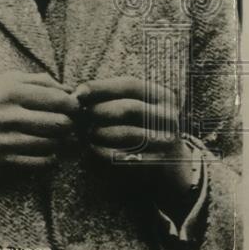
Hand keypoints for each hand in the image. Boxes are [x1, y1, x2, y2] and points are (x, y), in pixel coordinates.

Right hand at [0, 71, 78, 187]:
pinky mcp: (3, 162)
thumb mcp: (5, 82)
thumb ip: (39, 80)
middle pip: (59, 123)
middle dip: (71, 124)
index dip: (74, 105)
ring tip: (57, 137)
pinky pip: (40, 163)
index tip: (75, 108)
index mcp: (11, 91)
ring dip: (60, 142)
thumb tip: (70, 90)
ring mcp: (5, 141)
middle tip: (70, 124)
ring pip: (52, 144)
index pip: (58, 99)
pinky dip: (50, 158)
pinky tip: (47, 151)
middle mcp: (8, 115)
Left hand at [73, 77, 196, 214]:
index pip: (130, 85)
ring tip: (86, 135)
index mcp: (161, 96)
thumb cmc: (143, 129)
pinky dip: (108, 154)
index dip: (103, 87)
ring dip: (102, 134)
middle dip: (100, 111)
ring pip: (129, 134)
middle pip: (130, 108)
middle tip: (80, 117)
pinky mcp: (159, 162)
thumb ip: (113, 99)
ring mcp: (165, 139)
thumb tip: (78, 94)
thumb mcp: (136, 108)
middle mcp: (167, 115)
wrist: (170, 165)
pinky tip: (94, 152)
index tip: (79, 92)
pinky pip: (129, 157)